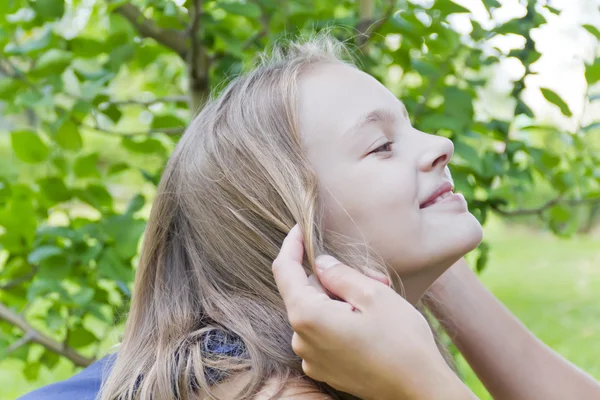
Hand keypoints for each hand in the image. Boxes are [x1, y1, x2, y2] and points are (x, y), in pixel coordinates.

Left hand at [272, 225, 473, 399]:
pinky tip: (369, 323)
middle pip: (306, 292)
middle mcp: (301, 340)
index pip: (285, 270)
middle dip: (332, 279)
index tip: (299, 228)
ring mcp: (311, 358)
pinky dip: (340, 321)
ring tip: (377, 303)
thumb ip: (339, 274)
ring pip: (317, 311)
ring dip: (341, 300)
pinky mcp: (324, 369)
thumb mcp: (373, 294)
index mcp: (308, 316)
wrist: (419, 390)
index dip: (292, 245)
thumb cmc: (401, 342)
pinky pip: (323, 333)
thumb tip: (321, 263)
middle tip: (371, 277)